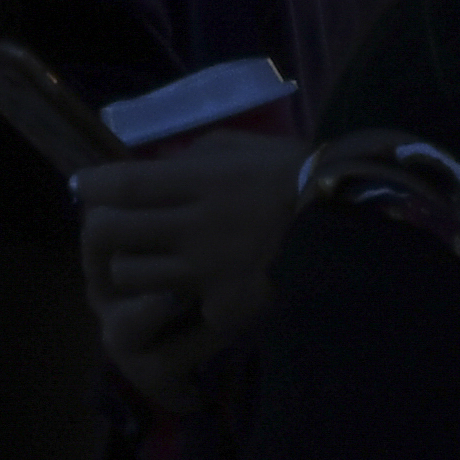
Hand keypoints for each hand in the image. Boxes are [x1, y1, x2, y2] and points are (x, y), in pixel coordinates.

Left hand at [75, 129, 306, 411]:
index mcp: (204, 180)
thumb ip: (207, 154)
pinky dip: (173, 305)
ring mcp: (208, 271)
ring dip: (133, 270)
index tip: (89, 188)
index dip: (92, 187)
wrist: (370, 234)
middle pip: (106, 231)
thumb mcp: (262, 149)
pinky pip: (176, 310)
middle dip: (99, 232)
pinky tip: (186, 301)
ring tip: (152, 269)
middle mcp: (195, 225)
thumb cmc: (319, 181)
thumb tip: (167, 163)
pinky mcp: (226, 308)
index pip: (119, 184)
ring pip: (130, 275)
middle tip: (111, 234)